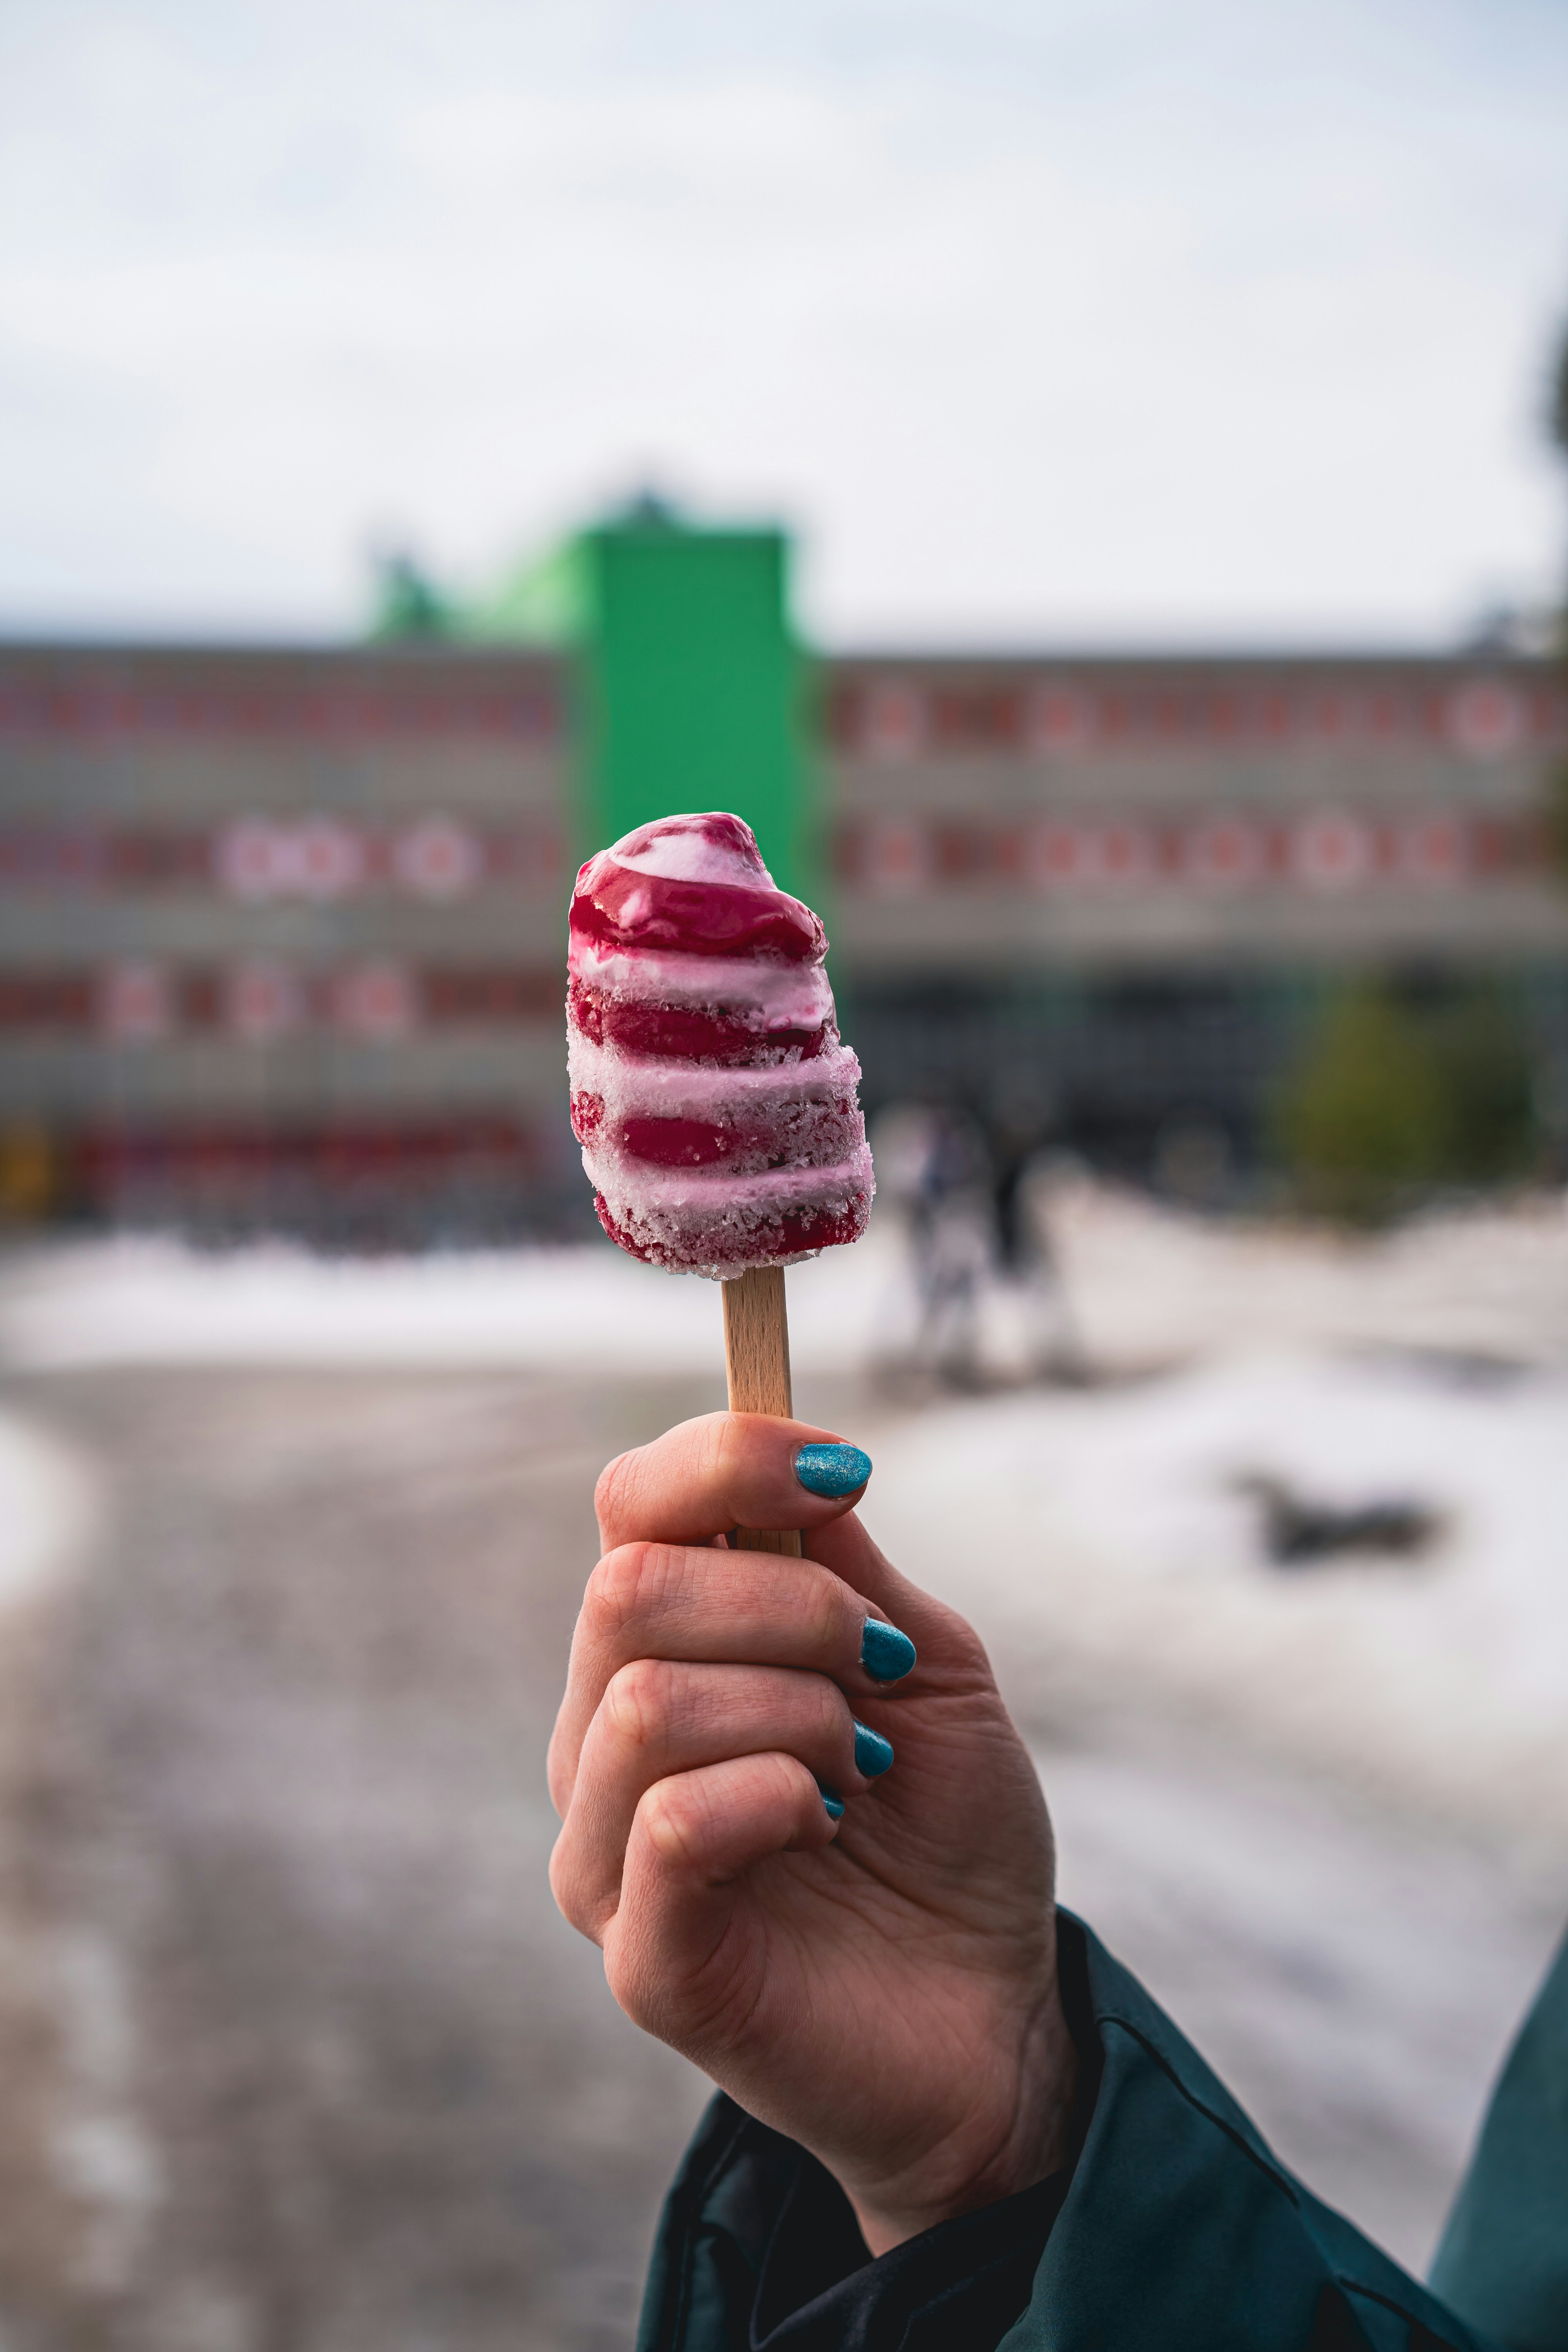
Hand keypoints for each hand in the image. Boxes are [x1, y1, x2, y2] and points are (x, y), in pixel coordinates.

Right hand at [547, 1412, 1076, 2254]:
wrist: (997, 2009)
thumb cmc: (946, 1828)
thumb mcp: (921, 1660)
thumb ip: (840, 1565)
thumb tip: (799, 1451)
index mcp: (659, 1652)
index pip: (628, 1508)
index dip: (725, 1458)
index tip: (843, 1470)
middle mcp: (600, 1739)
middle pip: (627, 1589)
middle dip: (788, 1605)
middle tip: (876, 1665)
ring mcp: (605, 1853)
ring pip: (645, 1701)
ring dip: (795, 1709)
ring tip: (859, 1766)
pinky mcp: (642, 1957)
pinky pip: (671, 1824)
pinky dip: (778, 1796)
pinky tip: (829, 1823)